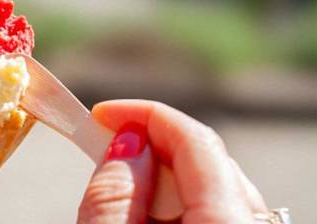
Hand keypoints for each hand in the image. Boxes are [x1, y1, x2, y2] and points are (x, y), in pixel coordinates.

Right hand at [77, 100, 266, 222]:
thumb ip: (114, 196)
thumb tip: (126, 142)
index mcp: (226, 223)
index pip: (195, 139)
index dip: (143, 114)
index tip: (100, 114)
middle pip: (207, 161)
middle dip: (153, 148)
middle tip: (104, 152)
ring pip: (214, 190)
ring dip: (164, 181)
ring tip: (123, 197)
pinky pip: (220, 216)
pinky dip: (182, 208)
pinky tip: (148, 220)